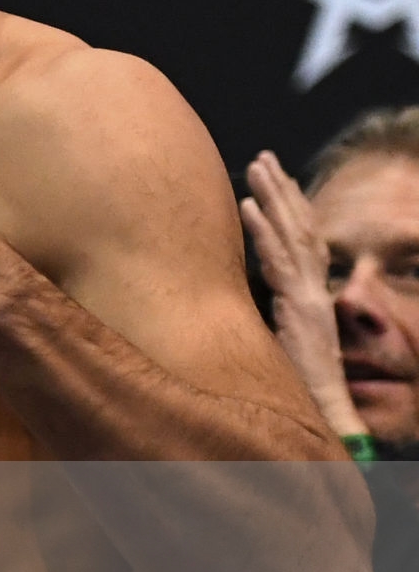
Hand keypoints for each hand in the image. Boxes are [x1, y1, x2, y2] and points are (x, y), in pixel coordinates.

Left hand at [240, 150, 364, 435]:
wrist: (323, 413)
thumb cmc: (295, 383)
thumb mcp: (279, 340)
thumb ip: (273, 315)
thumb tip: (249, 300)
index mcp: (311, 295)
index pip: (305, 241)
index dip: (292, 208)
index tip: (277, 180)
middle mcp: (314, 290)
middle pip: (301, 228)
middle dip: (283, 190)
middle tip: (265, 158)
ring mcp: (309, 297)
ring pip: (293, 235)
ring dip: (274, 198)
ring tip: (257, 167)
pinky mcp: (300, 309)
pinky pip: (279, 262)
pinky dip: (264, 232)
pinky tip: (248, 207)